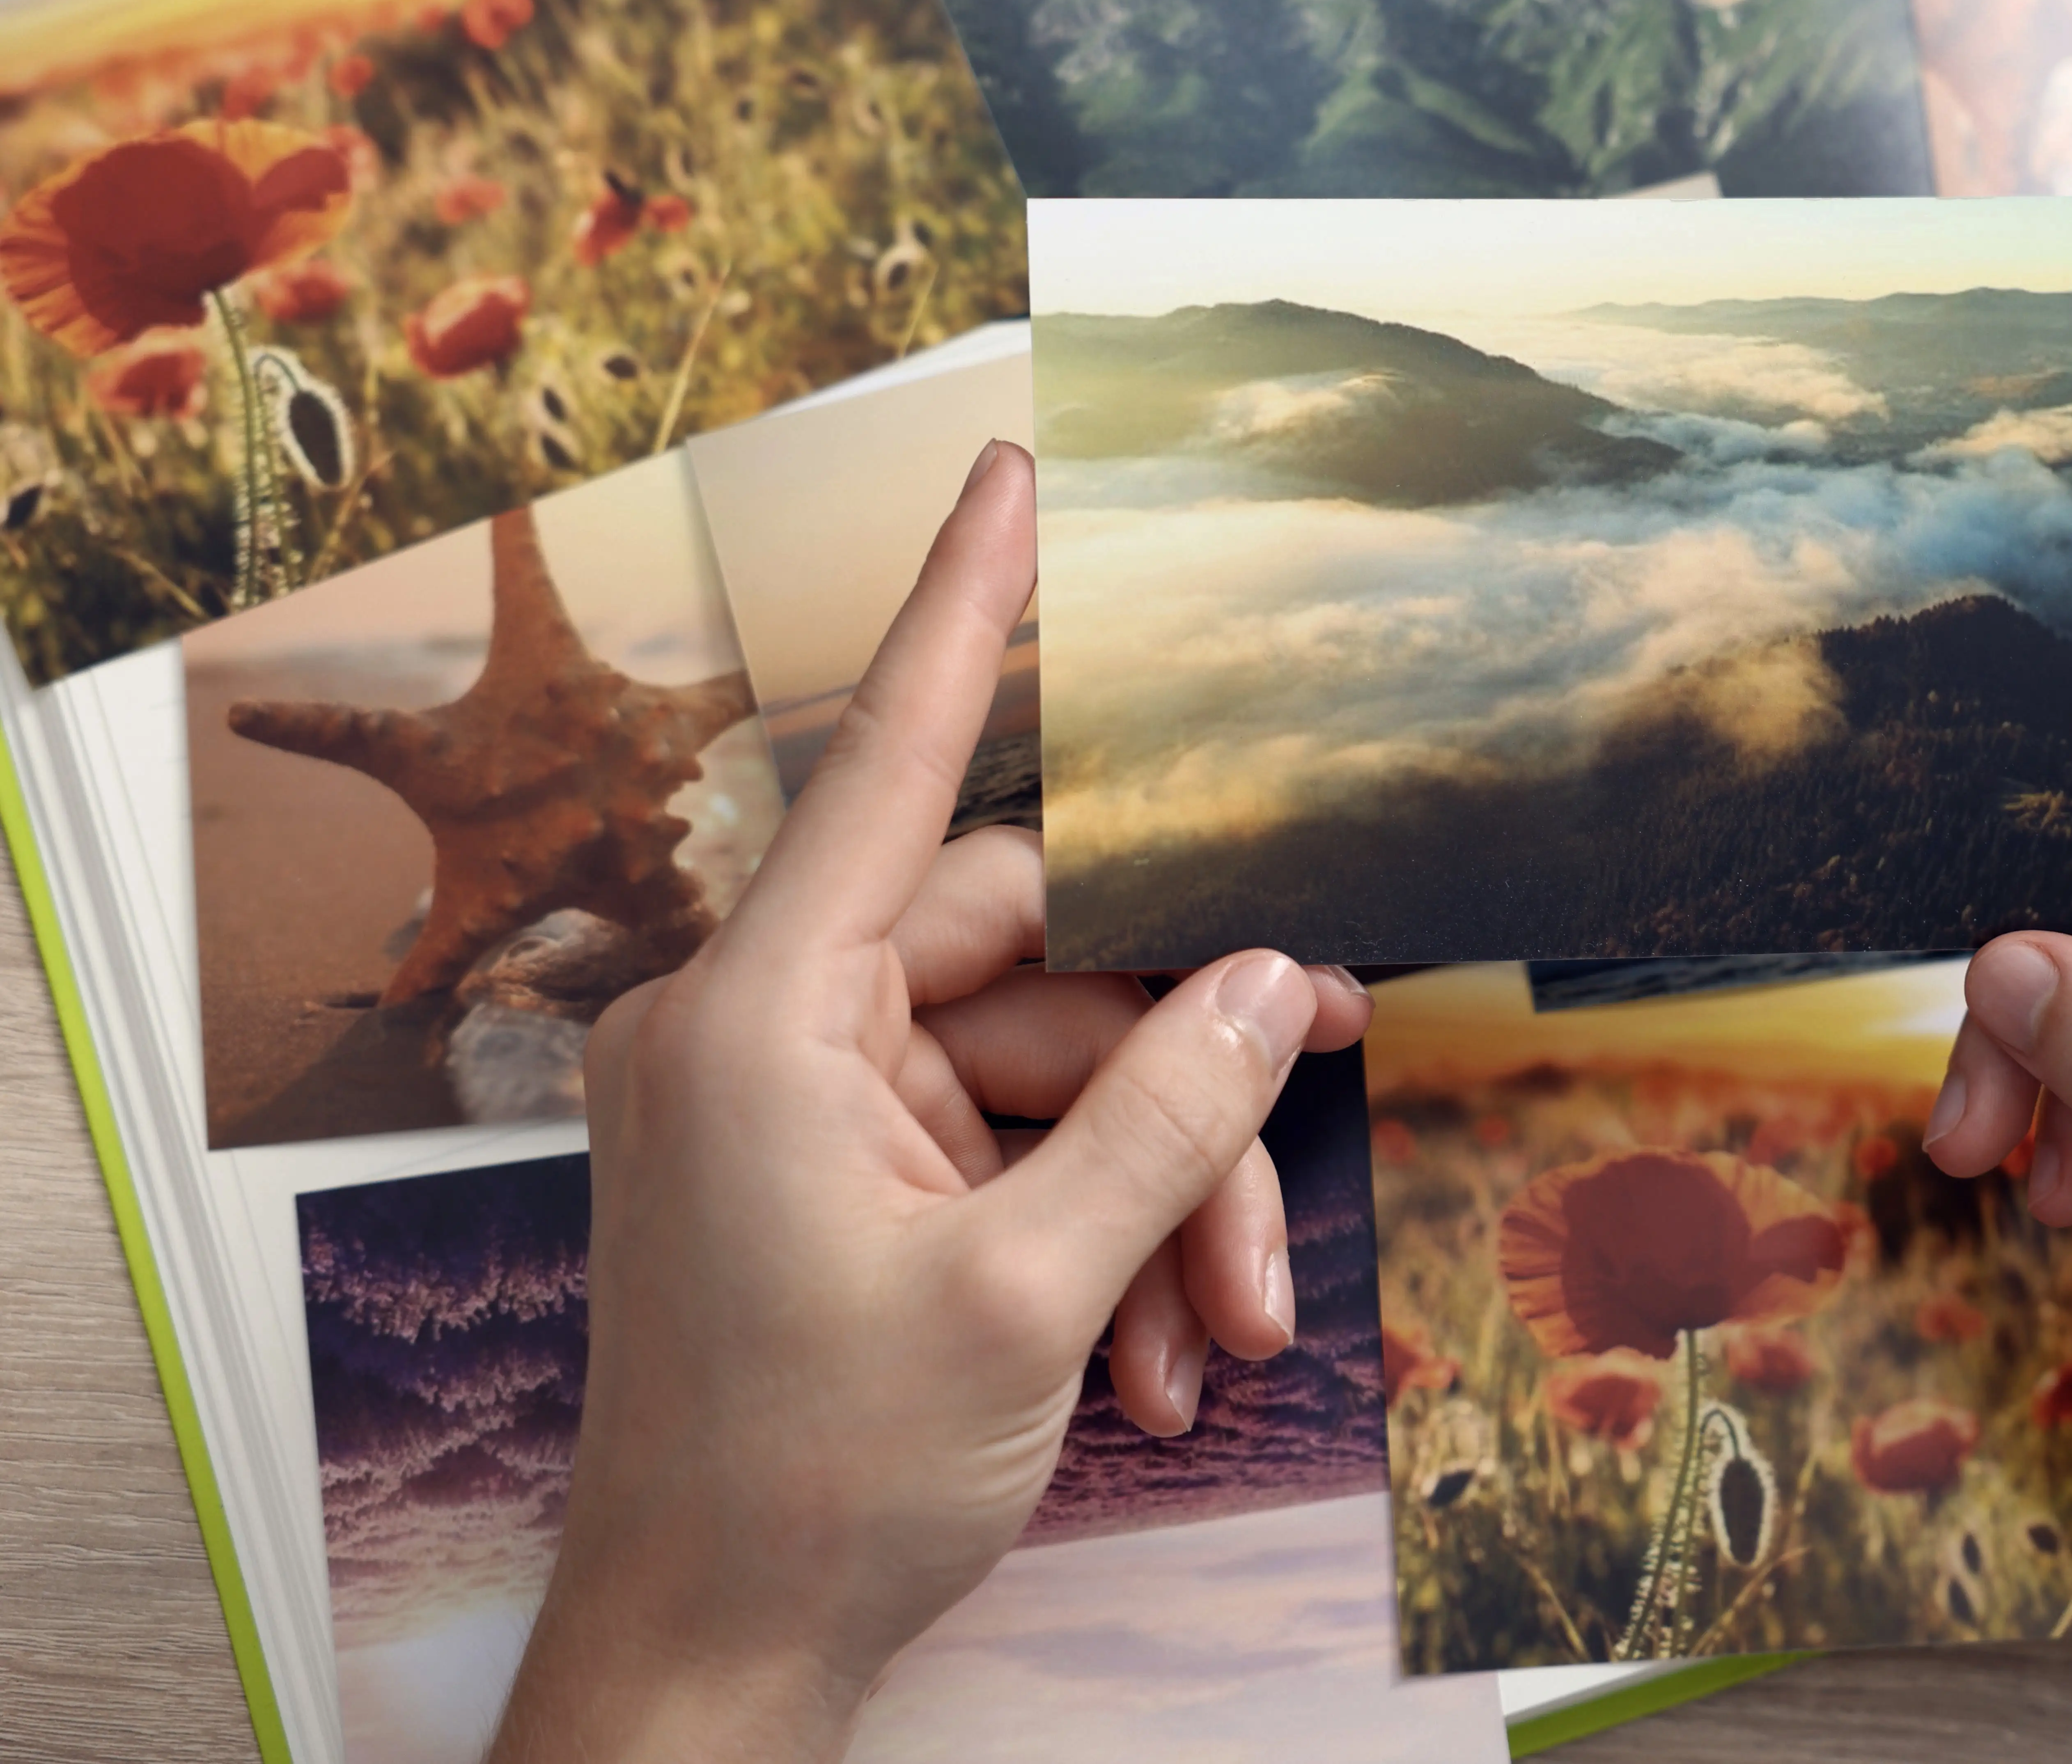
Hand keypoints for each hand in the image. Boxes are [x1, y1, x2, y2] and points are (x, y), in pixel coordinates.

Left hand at [490, 441, 1370, 1763]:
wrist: (715, 1663)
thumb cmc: (812, 1487)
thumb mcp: (1027, 1296)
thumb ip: (1165, 1117)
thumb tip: (1278, 983)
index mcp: (760, 1022)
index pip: (892, 767)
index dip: (970, 611)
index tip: (1010, 475)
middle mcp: (773, 1033)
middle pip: (1039, 976)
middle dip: (1183, 1094)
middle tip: (1307, 1168)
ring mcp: (809, 1109)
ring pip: (1051, 1083)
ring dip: (1159, 1207)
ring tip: (1224, 1341)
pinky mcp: (847, 1177)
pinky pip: (1014, 1154)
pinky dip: (1102, 1245)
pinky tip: (1162, 1361)